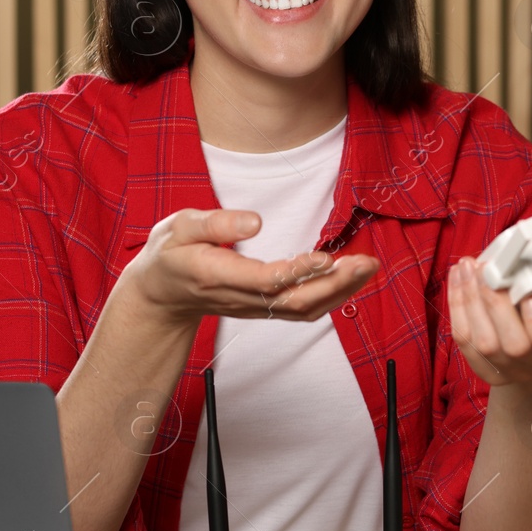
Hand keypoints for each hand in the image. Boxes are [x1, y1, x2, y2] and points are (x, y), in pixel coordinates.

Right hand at [120, 208, 379, 329]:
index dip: (296, 271)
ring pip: (303, 310)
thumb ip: (216, 222)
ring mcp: (254, 308)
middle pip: (293, 301)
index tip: (325, 257)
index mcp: (216, 276)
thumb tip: (255, 220)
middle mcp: (240, 298)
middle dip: (334, 285)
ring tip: (367, 266)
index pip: (264, 280)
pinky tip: (350, 278)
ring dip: (340, 292)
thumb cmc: (171, 254)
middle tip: (365, 261)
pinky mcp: (264, 309)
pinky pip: (302, 310)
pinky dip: (330, 297)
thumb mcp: (179, 227)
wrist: (164, 294)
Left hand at [447, 248, 531, 388]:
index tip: (531, 296)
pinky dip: (457, 305)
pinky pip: (463, 338)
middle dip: (496, 304)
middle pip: (511, 344)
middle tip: (488, 268)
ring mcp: (504, 369)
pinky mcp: (481, 365)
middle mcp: (531, 367)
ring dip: (470, 300)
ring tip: (470, 266)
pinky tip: (460, 278)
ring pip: (482, 340)